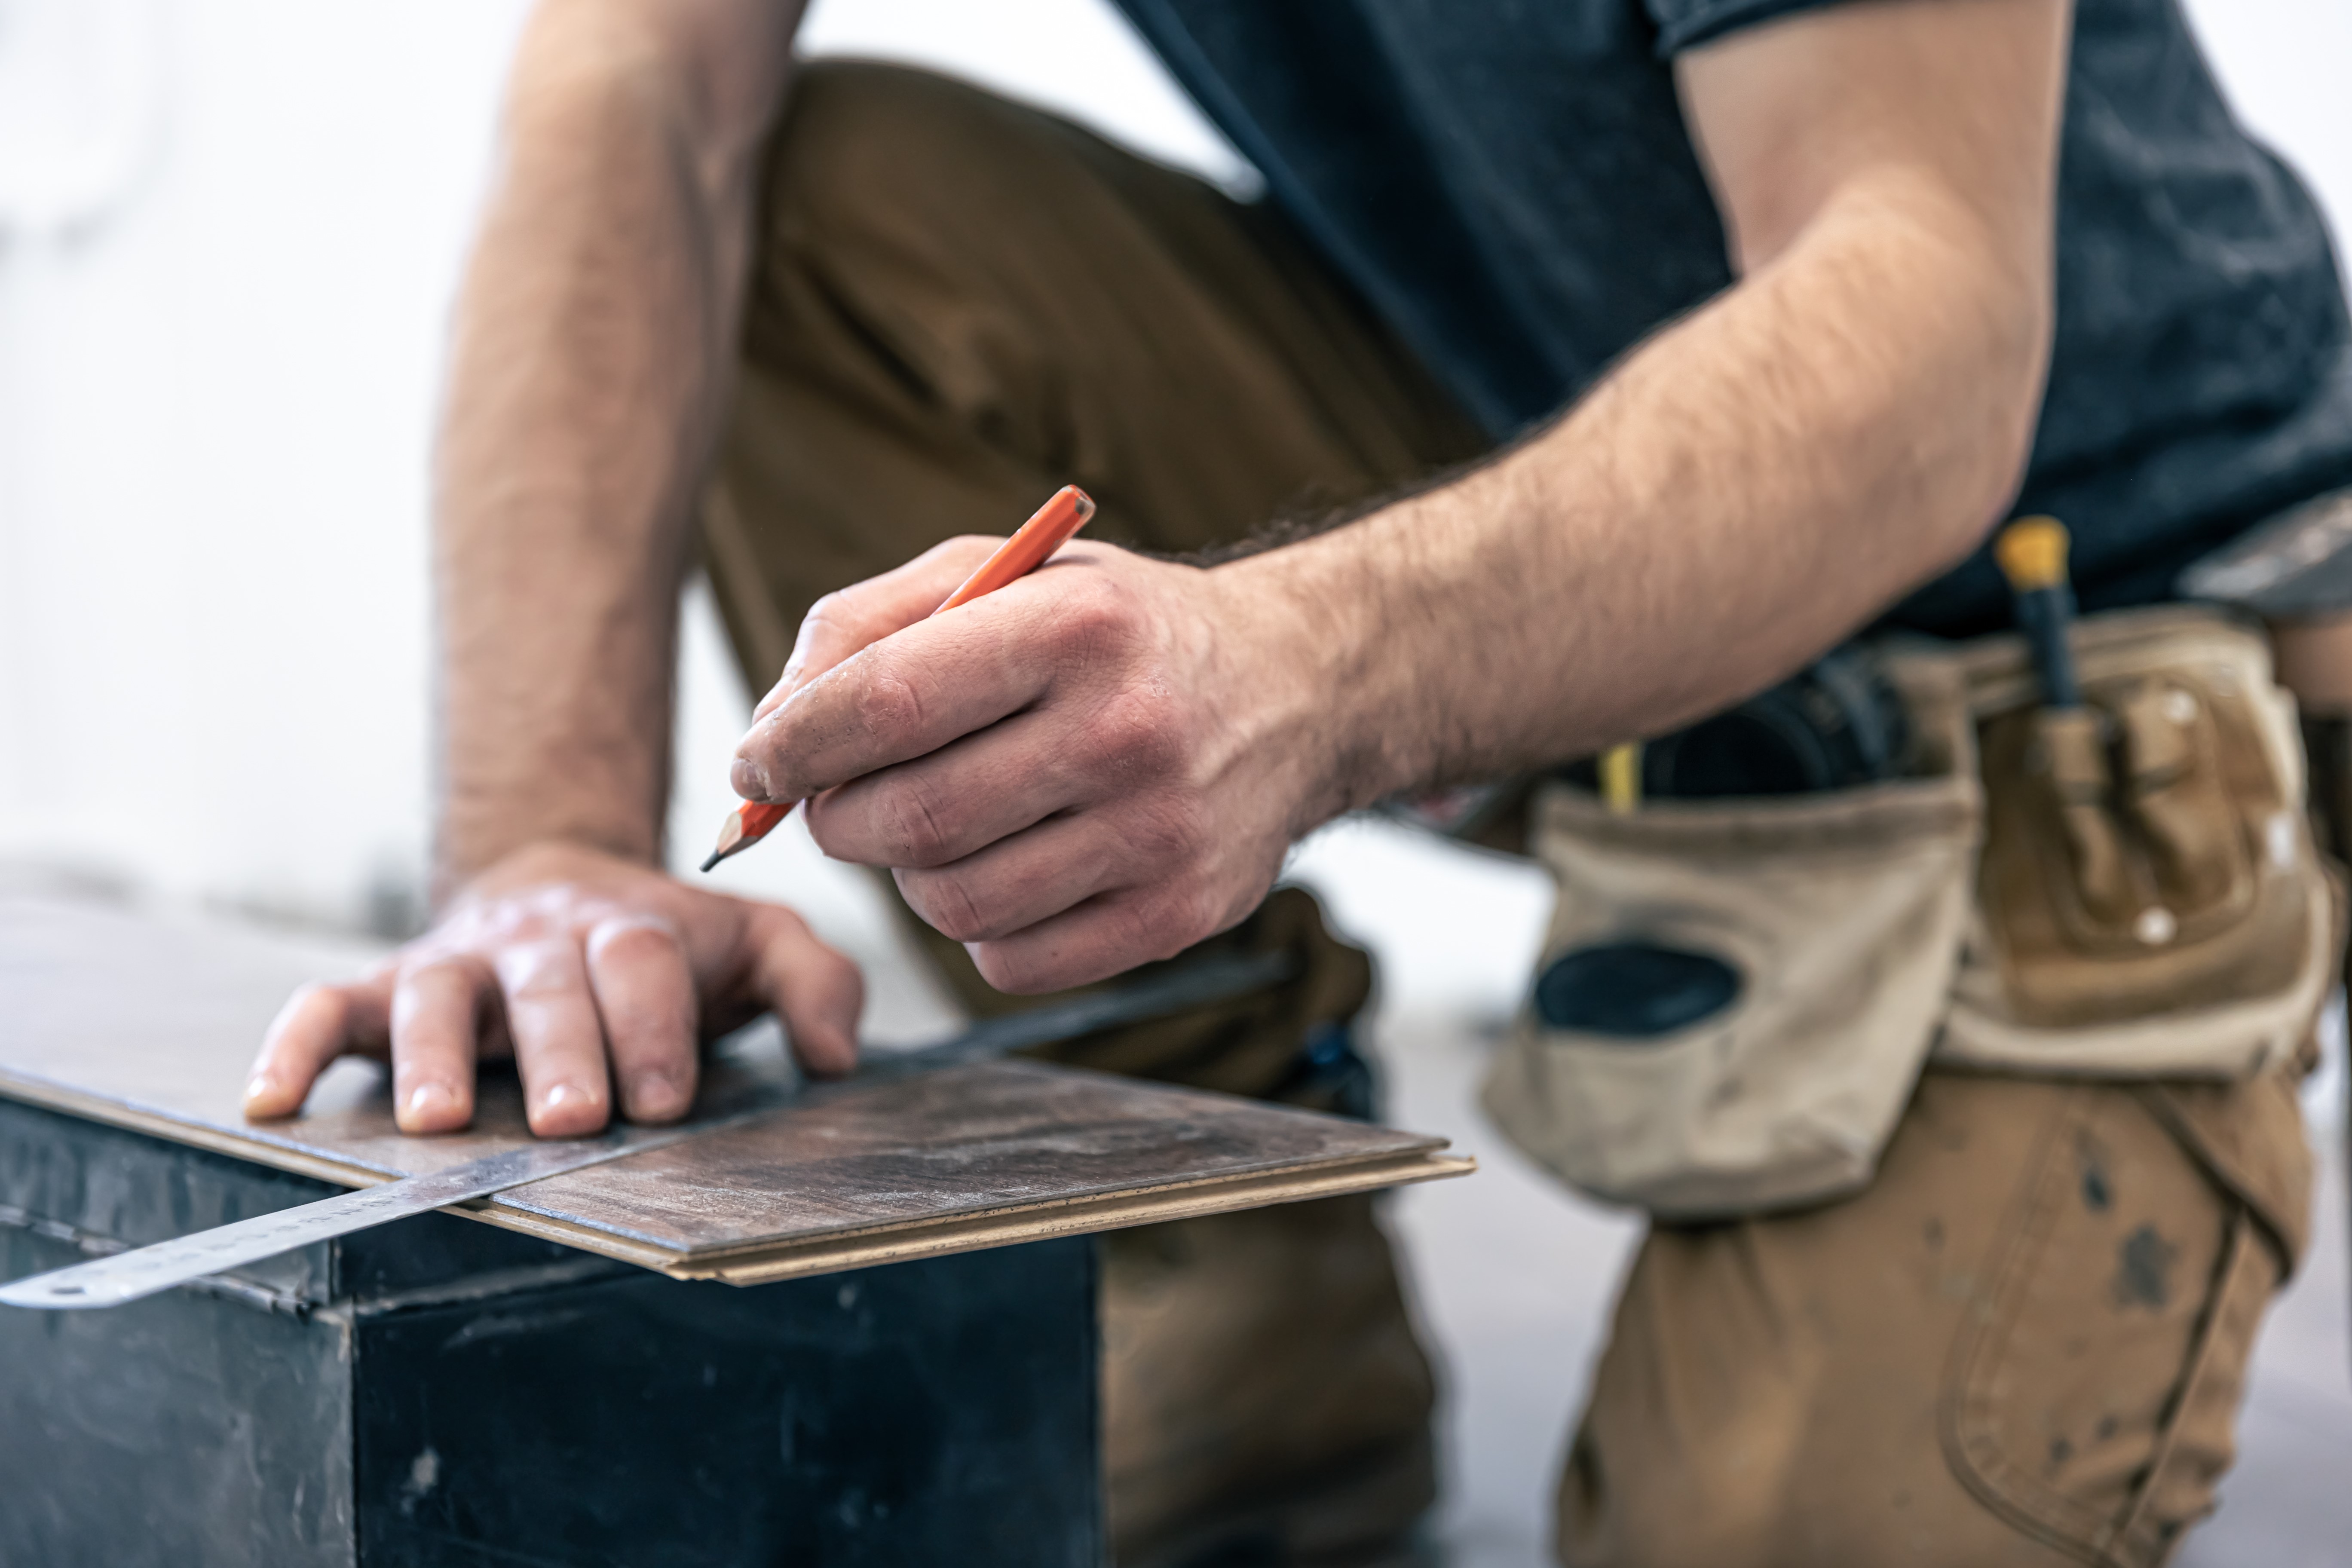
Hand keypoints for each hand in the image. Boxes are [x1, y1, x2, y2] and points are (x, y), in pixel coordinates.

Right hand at [243, 842, 862, 1135]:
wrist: (568, 880)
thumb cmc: (673, 943)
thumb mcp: (760, 943)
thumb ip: (815, 981)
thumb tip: (837, 1055)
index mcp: (632, 931)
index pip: (643, 966)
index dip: (655, 1028)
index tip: (665, 1099)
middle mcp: (540, 944)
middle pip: (547, 986)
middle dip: (560, 1052)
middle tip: (571, 1117)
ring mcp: (459, 964)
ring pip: (438, 998)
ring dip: (435, 1057)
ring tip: (439, 1122)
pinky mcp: (388, 987)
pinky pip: (330, 1006)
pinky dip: (296, 1046)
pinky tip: (272, 1100)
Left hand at [731, 536, 1334, 993]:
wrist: (1289, 689)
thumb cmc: (1111, 631)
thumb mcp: (996, 575)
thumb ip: (863, 628)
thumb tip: (766, 737)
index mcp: (1075, 625)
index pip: (887, 703)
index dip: (792, 747)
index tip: (755, 763)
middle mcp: (1127, 729)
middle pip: (910, 818)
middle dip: (840, 819)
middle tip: (843, 800)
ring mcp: (1161, 833)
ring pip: (952, 903)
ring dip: (910, 876)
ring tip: (942, 824)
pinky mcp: (1179, 915)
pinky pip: (1011, 961)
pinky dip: (981, 928)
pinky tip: (1013, 867)